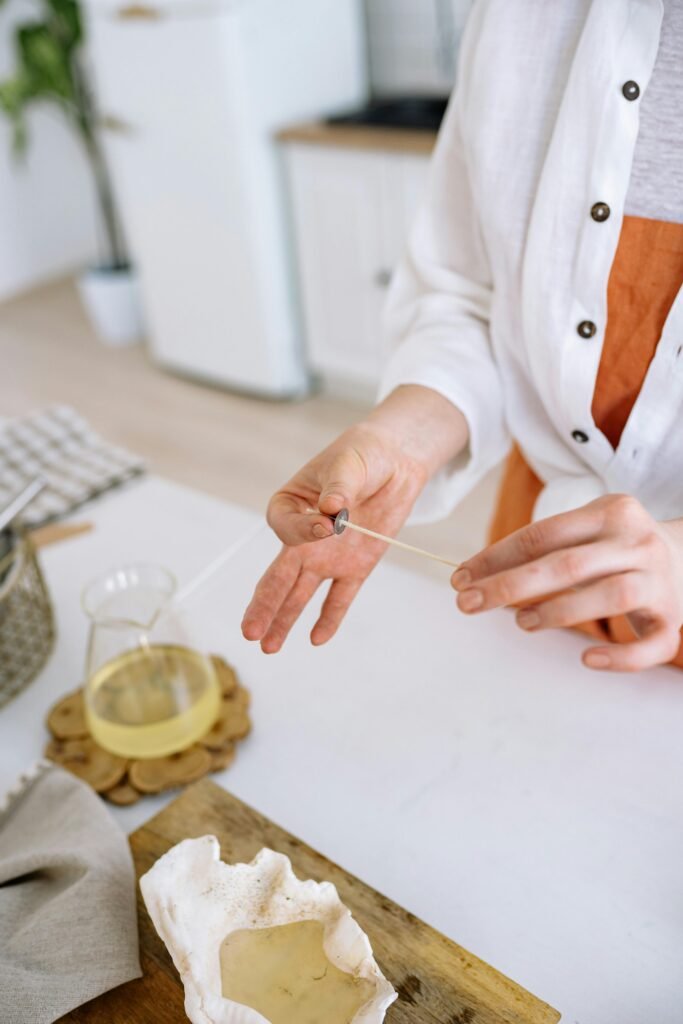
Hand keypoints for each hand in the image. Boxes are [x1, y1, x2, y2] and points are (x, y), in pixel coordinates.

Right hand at [241, 422, 427, 651]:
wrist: (394, 462)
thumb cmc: (362, 455)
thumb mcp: (349, 463)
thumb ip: (339, 487)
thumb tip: (331, 508)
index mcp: (290, 504)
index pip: (284, 528)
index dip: (303, 531)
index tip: (329, 523)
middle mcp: (303, 537)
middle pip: (278, 574)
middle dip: (263, 604)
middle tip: (249, 632)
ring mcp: (326, 556)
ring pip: (300, 593)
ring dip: (284, 619)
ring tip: (269, 647)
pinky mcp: (354, 567)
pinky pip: (339, 597)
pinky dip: (330, 617)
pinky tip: (317, 639)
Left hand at [452, 495, 682, 671]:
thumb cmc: (619, 547)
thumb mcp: (589, 530)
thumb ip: (545, 546)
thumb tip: (478, 574)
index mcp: (610, 513)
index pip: (543, 534)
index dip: (497, 556)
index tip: (461, 577)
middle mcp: (636, 543)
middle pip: (568, 564)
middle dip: (510, 585)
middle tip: (469, 603)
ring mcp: (657, 581)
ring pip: (609, 597)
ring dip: (558, 611)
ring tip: (521, 622)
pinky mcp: (672, 619)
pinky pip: (652, 646)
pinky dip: (620, 657)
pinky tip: (587, 659)